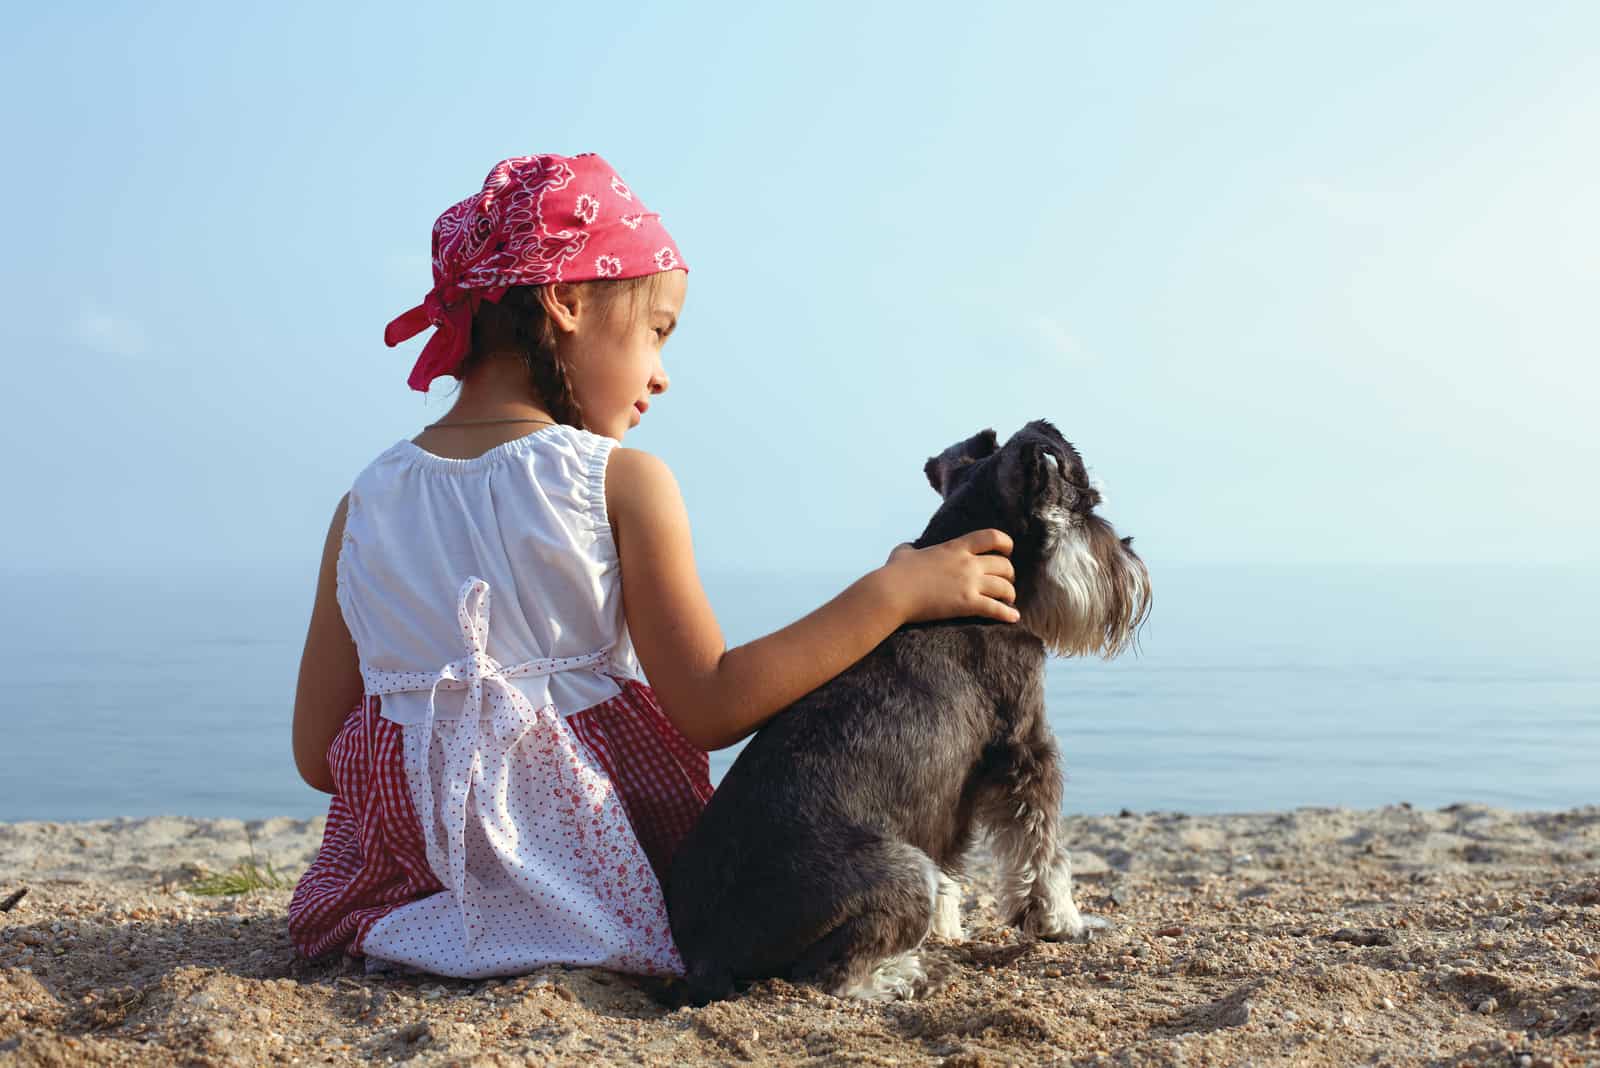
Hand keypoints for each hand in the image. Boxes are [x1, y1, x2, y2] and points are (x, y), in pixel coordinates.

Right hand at [878, 529, 1018, 624]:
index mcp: (955, 547)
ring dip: (1010, 594)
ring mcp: (969, 583)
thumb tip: (907, 549)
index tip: (1007, 551)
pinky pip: (996, 609)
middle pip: (1004, 565)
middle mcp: (967, 563)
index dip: (1005, 543)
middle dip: (1009, 574)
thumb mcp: (903, 553)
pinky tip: (1013, 617)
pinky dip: (1008, 614)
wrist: (892, 592)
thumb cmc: (895, 573)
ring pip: (1005, 587)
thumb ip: (910, 549)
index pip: (991, 537)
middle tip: (1005, 582)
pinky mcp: (967, 603)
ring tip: (1009, 600)